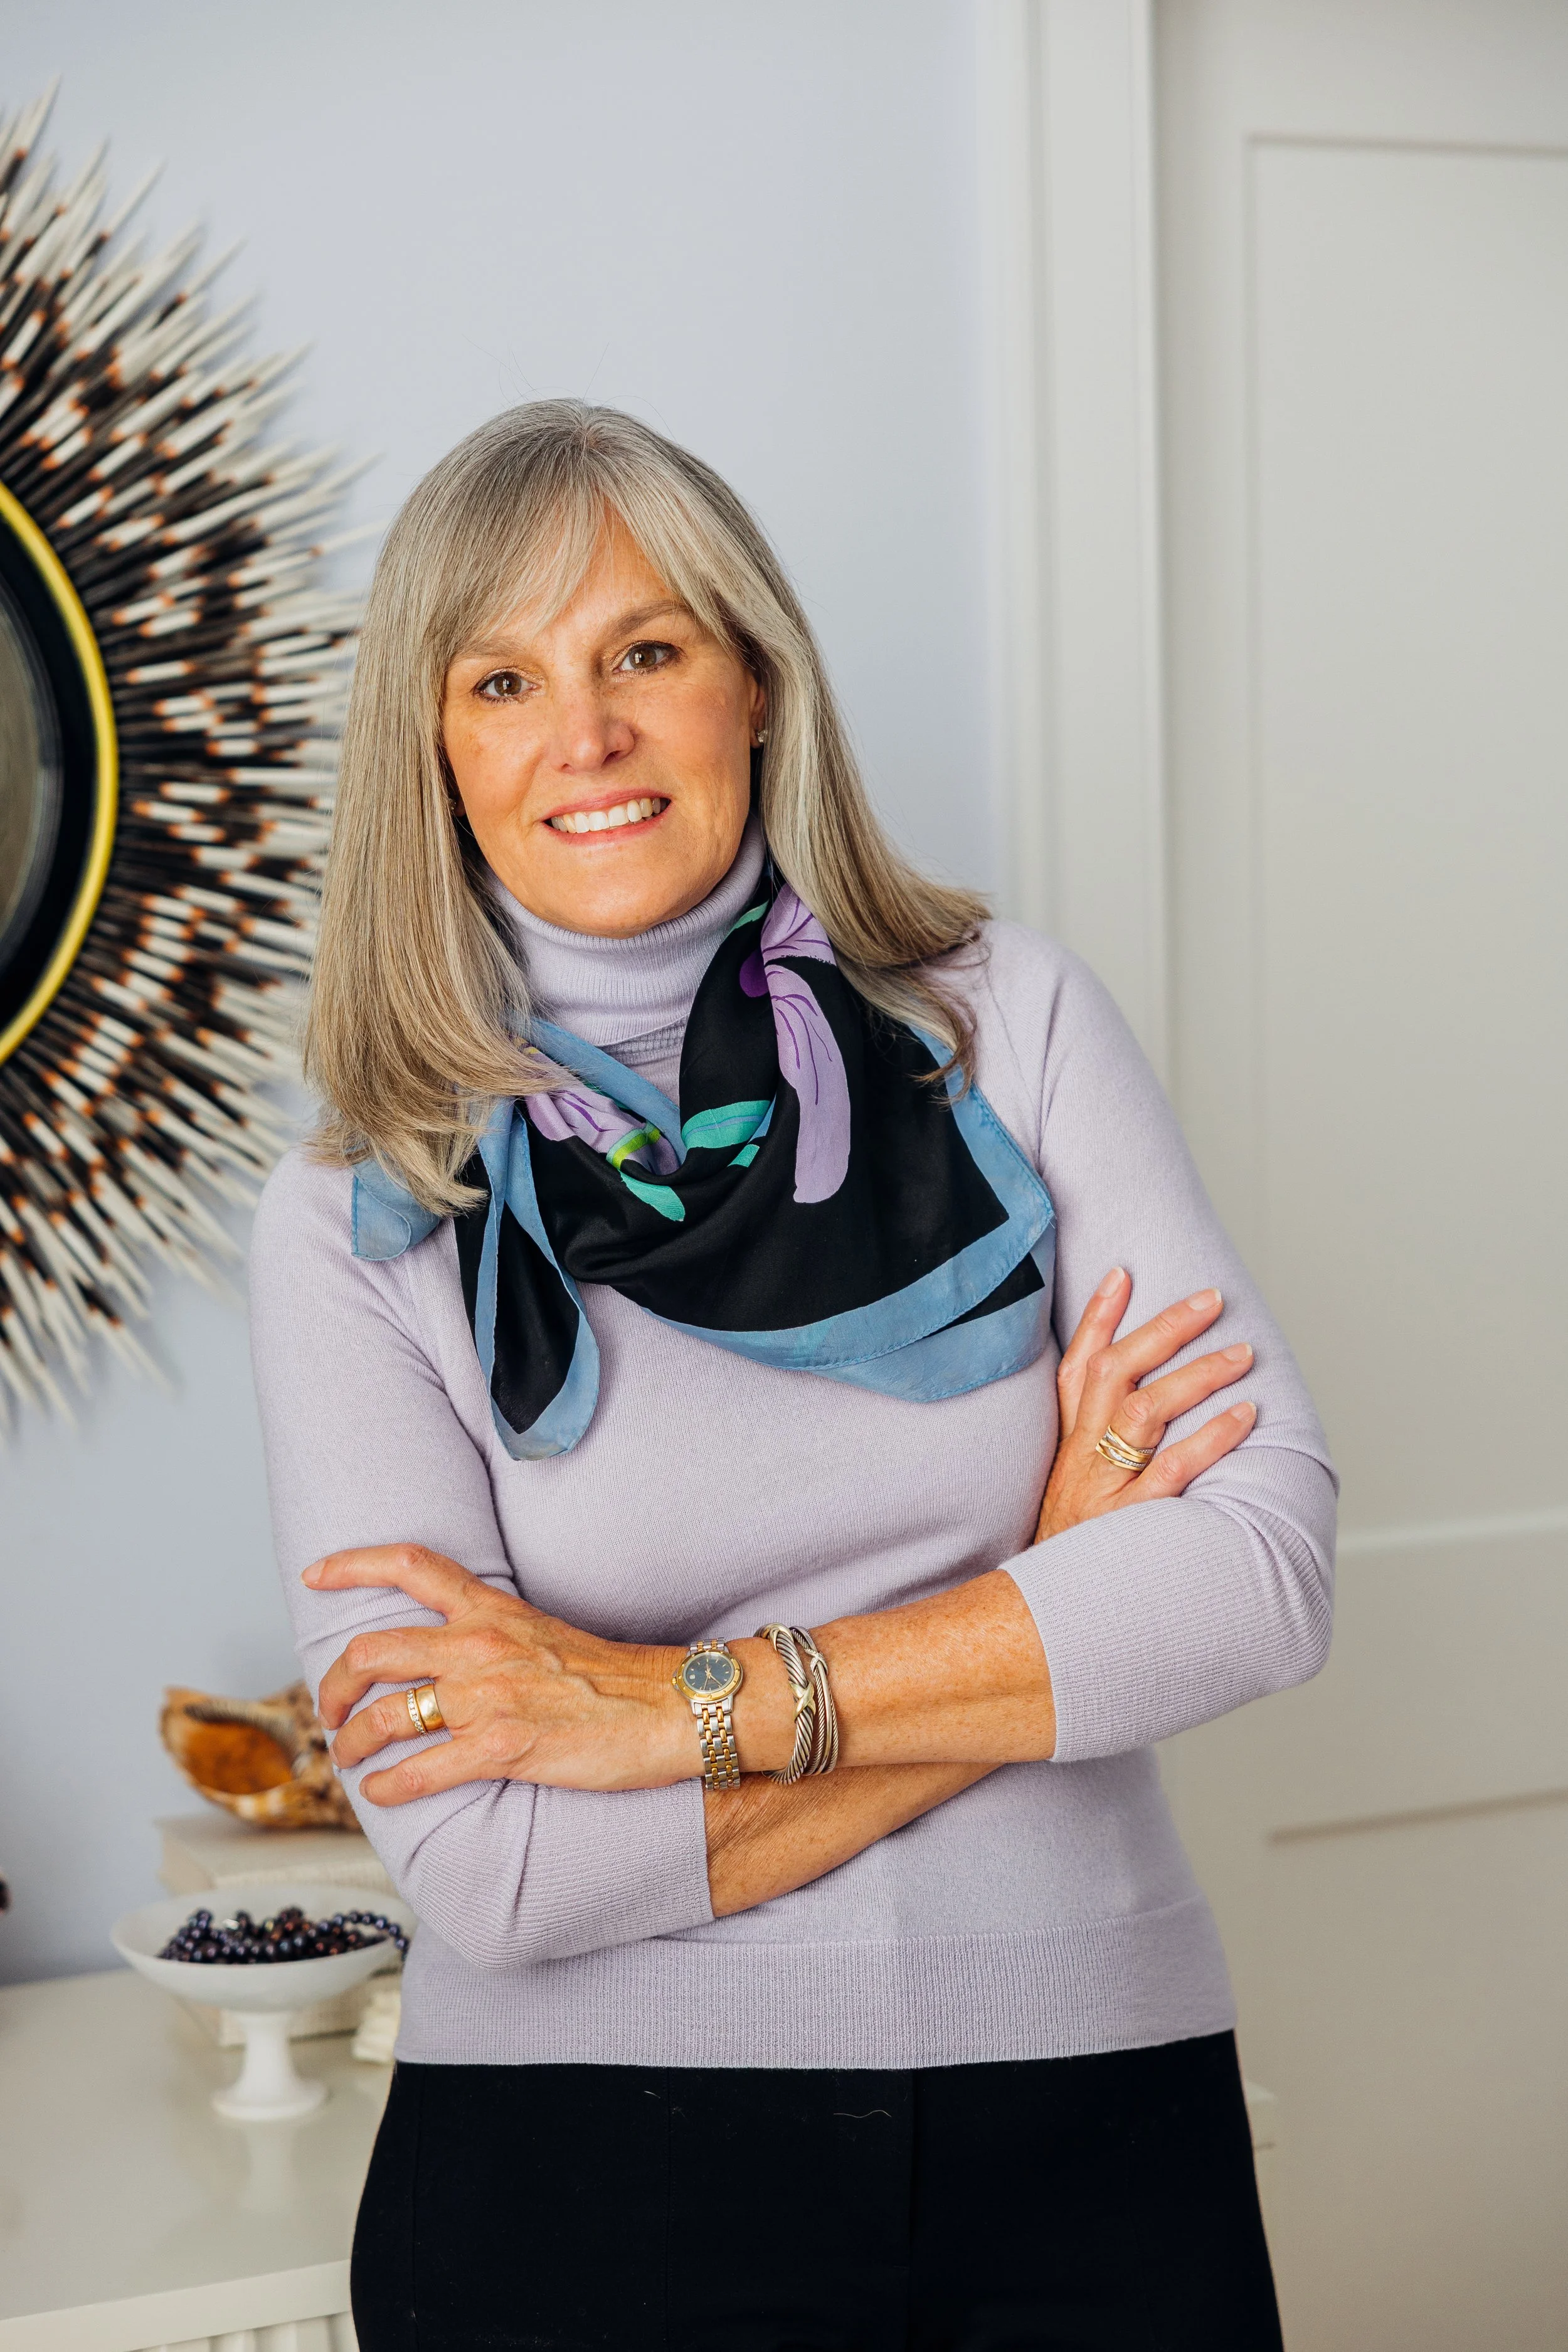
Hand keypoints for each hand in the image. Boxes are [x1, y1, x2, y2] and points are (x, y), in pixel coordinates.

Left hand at [305, 1545, 698, 1804]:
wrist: (667, 1707)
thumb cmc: (610, 1677)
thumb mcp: (542, 1632)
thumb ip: (491, 1635)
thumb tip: (446, 1656)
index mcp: (492, 1611)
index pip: (412, 1565)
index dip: (353, 1565)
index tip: (315, 1574)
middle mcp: (480, 1646)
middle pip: (373, 1651)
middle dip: (335, 1685)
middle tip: (331, 1709)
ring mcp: (488, 1697)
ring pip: (385, 1716)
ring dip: (352, 1743)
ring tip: (350, 1758)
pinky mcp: (503, 1748)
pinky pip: (420, 1772)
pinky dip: (389, 1788)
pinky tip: (383, 1794)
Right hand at [1034, 1269, 1255, 1541]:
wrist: (1037, 1624)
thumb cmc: (1068, 1556)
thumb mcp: (1063, 1495)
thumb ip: (1092, 1454)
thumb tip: (1134, 1417)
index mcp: (1065, 1447)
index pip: (1075, 1367)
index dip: (1098, 1318)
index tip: (1124, 1274)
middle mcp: (1080, 1457)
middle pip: (1113, 1372)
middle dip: (1162, 1329)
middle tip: (1210, 1300)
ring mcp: (1102, 1487)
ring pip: (1143, 1410)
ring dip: (1194, 1374)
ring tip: (1240, 1353)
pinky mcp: (1128, 1521)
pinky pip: (1171, 1469)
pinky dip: (1211, 1438)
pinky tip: (1244, 1415)